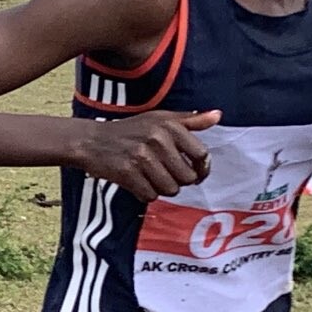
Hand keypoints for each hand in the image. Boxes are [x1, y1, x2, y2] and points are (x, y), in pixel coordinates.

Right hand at [71, 109, 220, 202]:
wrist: (93, 141)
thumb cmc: (131, 130)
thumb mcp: (160, 119)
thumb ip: (191, 120)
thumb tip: (217, 115)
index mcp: (169, 126)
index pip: (201, 155)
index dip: (201, 167)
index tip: (194, 170)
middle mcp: (157, 140)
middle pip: (187, 177)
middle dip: (180, 180)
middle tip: (168, 174)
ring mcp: (142, 157)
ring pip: (171, 189)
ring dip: (163, 188)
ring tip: (152, 177)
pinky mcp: (128, 173)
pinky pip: (150, 196)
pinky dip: (146, 193)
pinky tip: (139, 182)